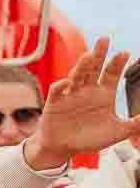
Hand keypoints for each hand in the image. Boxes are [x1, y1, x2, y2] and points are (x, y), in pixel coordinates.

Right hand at [24, 36, 138, 169]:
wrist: (64, 148)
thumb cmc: (89, 139)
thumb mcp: (116, 132)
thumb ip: (133, 125)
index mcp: (103, 94)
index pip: (112, 74)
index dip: (118, 63)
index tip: (125, 53)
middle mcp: (87, 91)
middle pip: (94, 68)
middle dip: (98, 54)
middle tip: (104, 39)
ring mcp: (71, 95)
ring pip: (76, 76)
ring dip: (81, 66)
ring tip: (87, 56)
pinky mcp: (55, 103)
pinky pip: (57, 91)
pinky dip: (61, 86)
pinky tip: (67, 82)